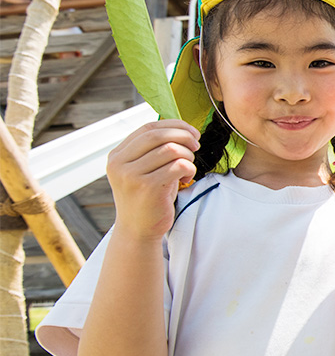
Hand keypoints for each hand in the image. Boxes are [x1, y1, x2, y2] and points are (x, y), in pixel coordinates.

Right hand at [106, 120, 199, 239]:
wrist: (138, 230)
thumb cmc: (147, 196)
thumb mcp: (143, 169)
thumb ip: (153, 149)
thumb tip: (181, 127)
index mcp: (117, 155)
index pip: (148, 128)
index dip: (174, 125)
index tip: (191, 131)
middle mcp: (119, 163)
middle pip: (158, 135)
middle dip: (184, 136)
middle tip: (196, 144)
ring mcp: (131, 175)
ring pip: (171, 149)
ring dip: (187, 155)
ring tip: (188, 166)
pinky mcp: (147, 187)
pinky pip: (178, 166)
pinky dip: (189, 168)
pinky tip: (187, 177)